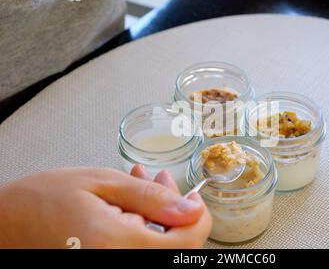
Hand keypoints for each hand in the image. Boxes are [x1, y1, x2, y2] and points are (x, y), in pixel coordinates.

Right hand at [0, 166, 211, 247]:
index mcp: (120, 246)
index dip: (197, 217)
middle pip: (176, 248)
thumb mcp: (100, 184)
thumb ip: (150, 198)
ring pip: (159, 248)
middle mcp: (120, 265)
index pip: (187, 243)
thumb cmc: (41, 201)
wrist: (4, 224)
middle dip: (174, 211)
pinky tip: (128, 206)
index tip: (191, 196)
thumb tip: (190, 210)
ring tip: (137, 186)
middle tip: (158, 180)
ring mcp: (114, 268)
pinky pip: (140, 251)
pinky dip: (142, 228)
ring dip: (158, 217)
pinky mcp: (110, 265)